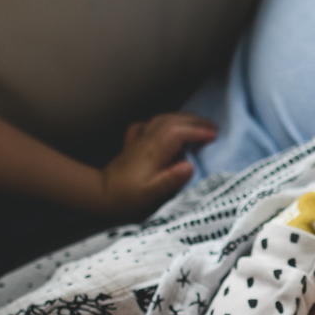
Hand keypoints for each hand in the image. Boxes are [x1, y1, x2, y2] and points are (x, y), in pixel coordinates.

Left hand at [97, 113, 218, 215]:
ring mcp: (139, 139)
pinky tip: (164, 125)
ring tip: (197, 123)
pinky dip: (161, 121)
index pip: (179, 133)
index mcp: (154, 152)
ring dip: (182, 118)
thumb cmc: (127, 196)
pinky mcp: (132, 143)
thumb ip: (170, 180)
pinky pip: (148, 124)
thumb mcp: (150, 193)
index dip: (198, 131)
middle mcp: (147, 141)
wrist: (101, 193)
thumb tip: (190, 166)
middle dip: (195, 121)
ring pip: (162, 119)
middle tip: (213, 127)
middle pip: (173, 121)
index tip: (214, 136)